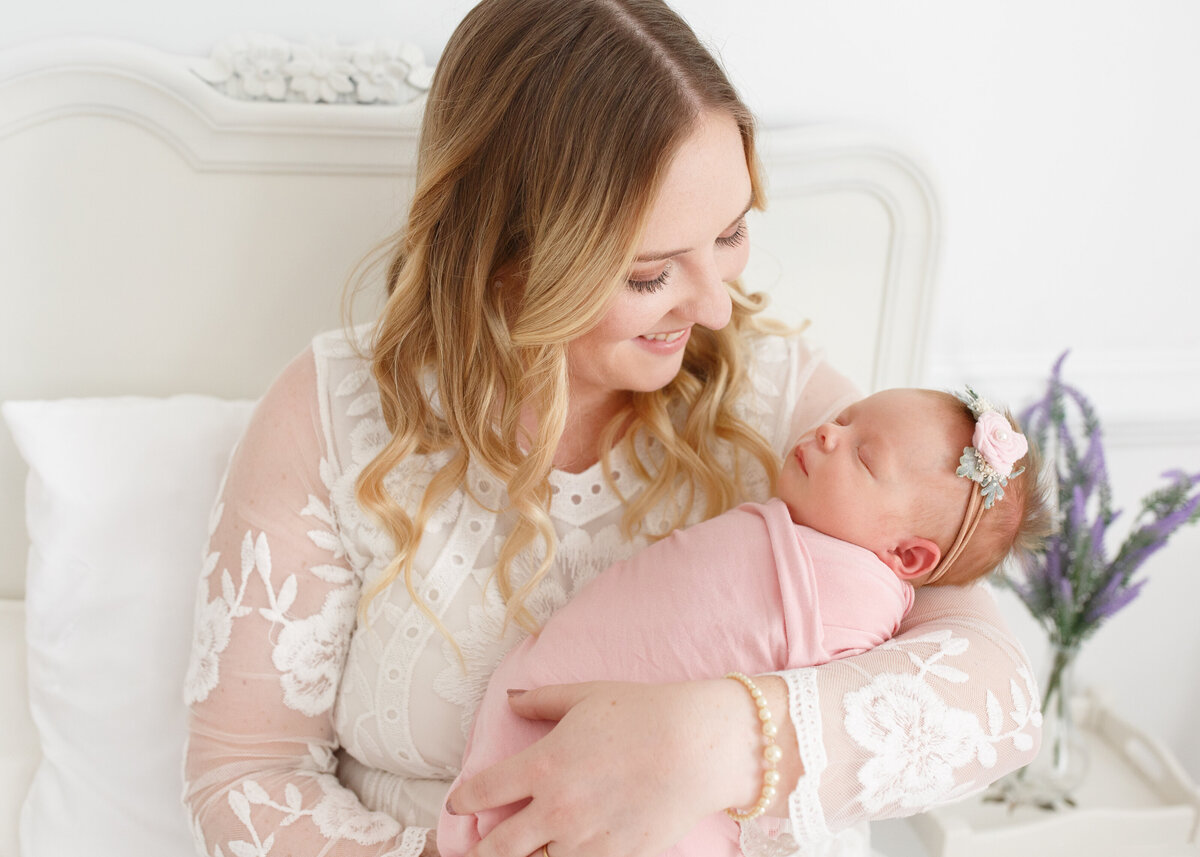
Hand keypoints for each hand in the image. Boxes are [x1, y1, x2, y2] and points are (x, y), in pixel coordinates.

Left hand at [446, 679, 777, 856]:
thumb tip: (511, 699)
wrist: (697, 748)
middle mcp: (555, 809)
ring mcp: (584, 839)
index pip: (482, 792)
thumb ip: (541, 700)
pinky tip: (564, 852)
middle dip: (478, 853)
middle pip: (498, 849)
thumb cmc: (642, 713)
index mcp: (542, 766)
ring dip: (528, 856)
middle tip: (469, 854)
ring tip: (524, 851)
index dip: (464, 800)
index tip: (459, 805)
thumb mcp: (585, 695)